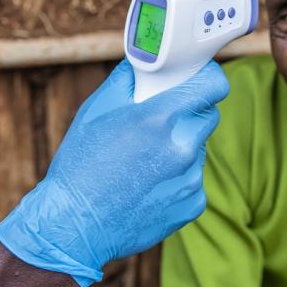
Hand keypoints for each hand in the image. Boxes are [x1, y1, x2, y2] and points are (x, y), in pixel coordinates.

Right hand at [0, 59, 228, 286]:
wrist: (73, 225)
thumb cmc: (80, 164)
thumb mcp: (95, 109)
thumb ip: (128, 79)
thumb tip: (146, 62)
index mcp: (159, 118)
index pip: (213, 85)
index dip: (209, 79)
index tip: (200, 79)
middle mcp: (181, 148)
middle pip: (207, 115)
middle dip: (189, 112)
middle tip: (160, 120)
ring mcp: (190, 179)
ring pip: (199, 149)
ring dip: (181, 147)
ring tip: (144, 160)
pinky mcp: (192, 205)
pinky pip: (193, 179)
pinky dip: (178, 178)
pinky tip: (148, 185)